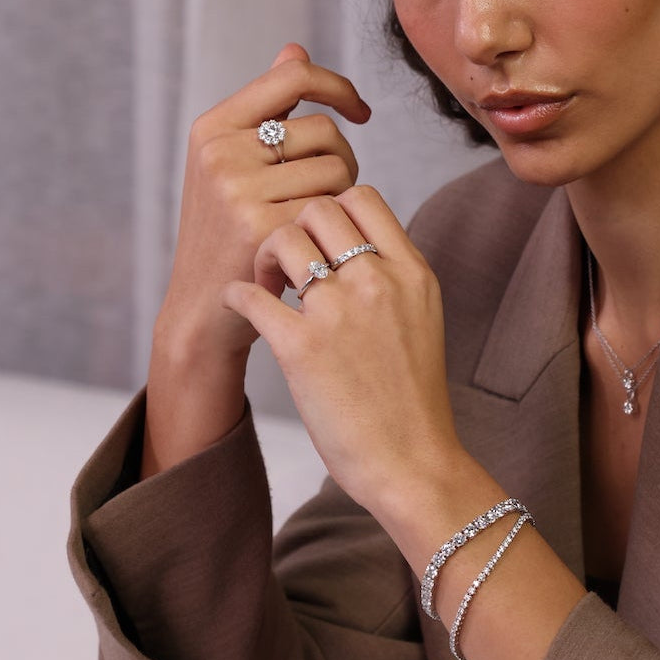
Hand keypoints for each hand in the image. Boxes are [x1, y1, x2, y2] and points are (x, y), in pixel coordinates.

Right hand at [157, 44, 370, 363]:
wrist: (204, 307)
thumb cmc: (228, 231)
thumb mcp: (232, 163)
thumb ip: (266, 107)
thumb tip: (295, 48)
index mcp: (214, 126)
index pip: (295, 76)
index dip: (338, 87)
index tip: (361, 111)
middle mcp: (221, 152)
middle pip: (325, 129)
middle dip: (342, 159)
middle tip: (327, 194)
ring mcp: (239, 190)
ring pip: (337, 169)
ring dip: (342, 196)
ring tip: (315, 223)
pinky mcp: (262, 229)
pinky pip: (333, 207)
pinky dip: (335, 226)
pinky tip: (315, 245)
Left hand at [221, 185, 466, 520]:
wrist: (414, 462)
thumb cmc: (414, 400)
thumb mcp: (423, 320)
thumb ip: (394, 278)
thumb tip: (353, 247)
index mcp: (412, 273)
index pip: (361, 196)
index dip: (330, 207)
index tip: (320, 240)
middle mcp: (378, 282)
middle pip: (318, 209)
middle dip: (293, 227)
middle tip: (285, 262)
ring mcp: (340, 312)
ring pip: (282, 239)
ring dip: (263, 255)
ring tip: (266, 284)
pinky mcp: (301, 348)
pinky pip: (249, 295)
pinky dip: (236, 296)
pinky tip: (242, 308)